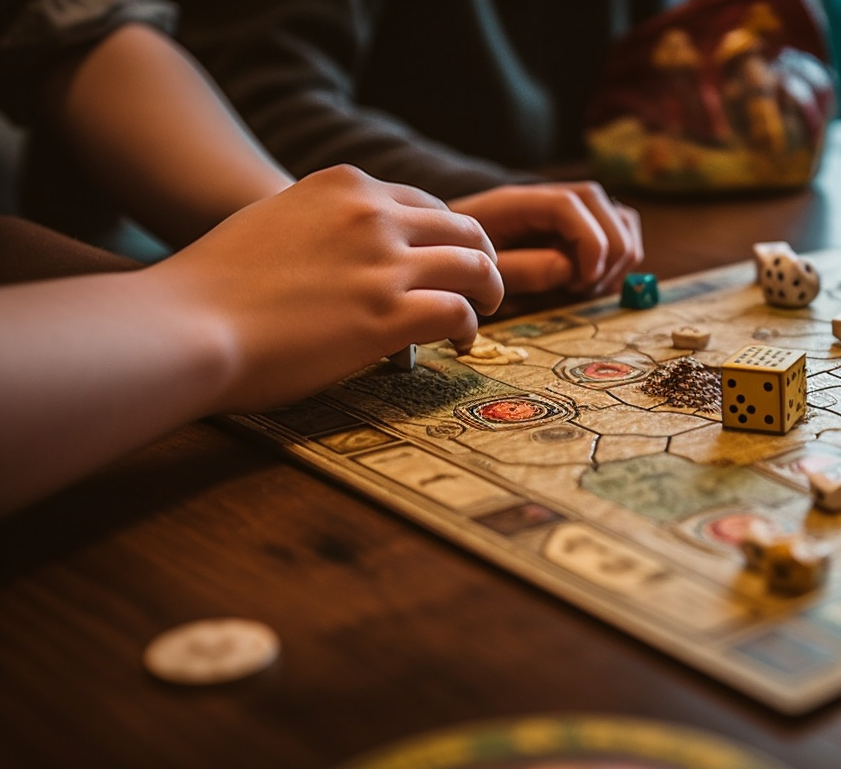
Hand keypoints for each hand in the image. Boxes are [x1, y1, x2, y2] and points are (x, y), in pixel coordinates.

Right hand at [151, 165, 502, 411]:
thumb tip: (346, 253)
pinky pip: (458, 312)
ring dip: (488, 292)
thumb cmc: (213, 286)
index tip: (447, 258)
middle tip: (483, 287)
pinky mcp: (389, 315)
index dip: (445, 235)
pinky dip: (469, 326)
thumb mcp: (271, 221)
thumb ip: (321, 226)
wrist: (184, 324)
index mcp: (343, 186)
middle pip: (463, 229)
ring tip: (483, 313)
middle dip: (481, 258)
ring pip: (475, 267)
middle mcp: (371, 214)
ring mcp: (383, 264)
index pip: (422, 203)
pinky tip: (459, 341)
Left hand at [448, 181, 643, 298]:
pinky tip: (593, 279)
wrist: (447, 255)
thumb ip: (522, 271)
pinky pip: (619, 228)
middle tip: (582, 289)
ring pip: (619, 215)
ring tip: (587, 286)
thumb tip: (569, 268)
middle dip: (608, 251)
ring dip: (618, 254)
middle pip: (601, 203)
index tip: (584, 279)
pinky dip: (619, 255)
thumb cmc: (460, 266)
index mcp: (517, 202)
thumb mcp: (482, 274)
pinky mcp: (579, 226)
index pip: (570, 203)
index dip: (590, 240)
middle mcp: (547, 198)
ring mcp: (567, 211)